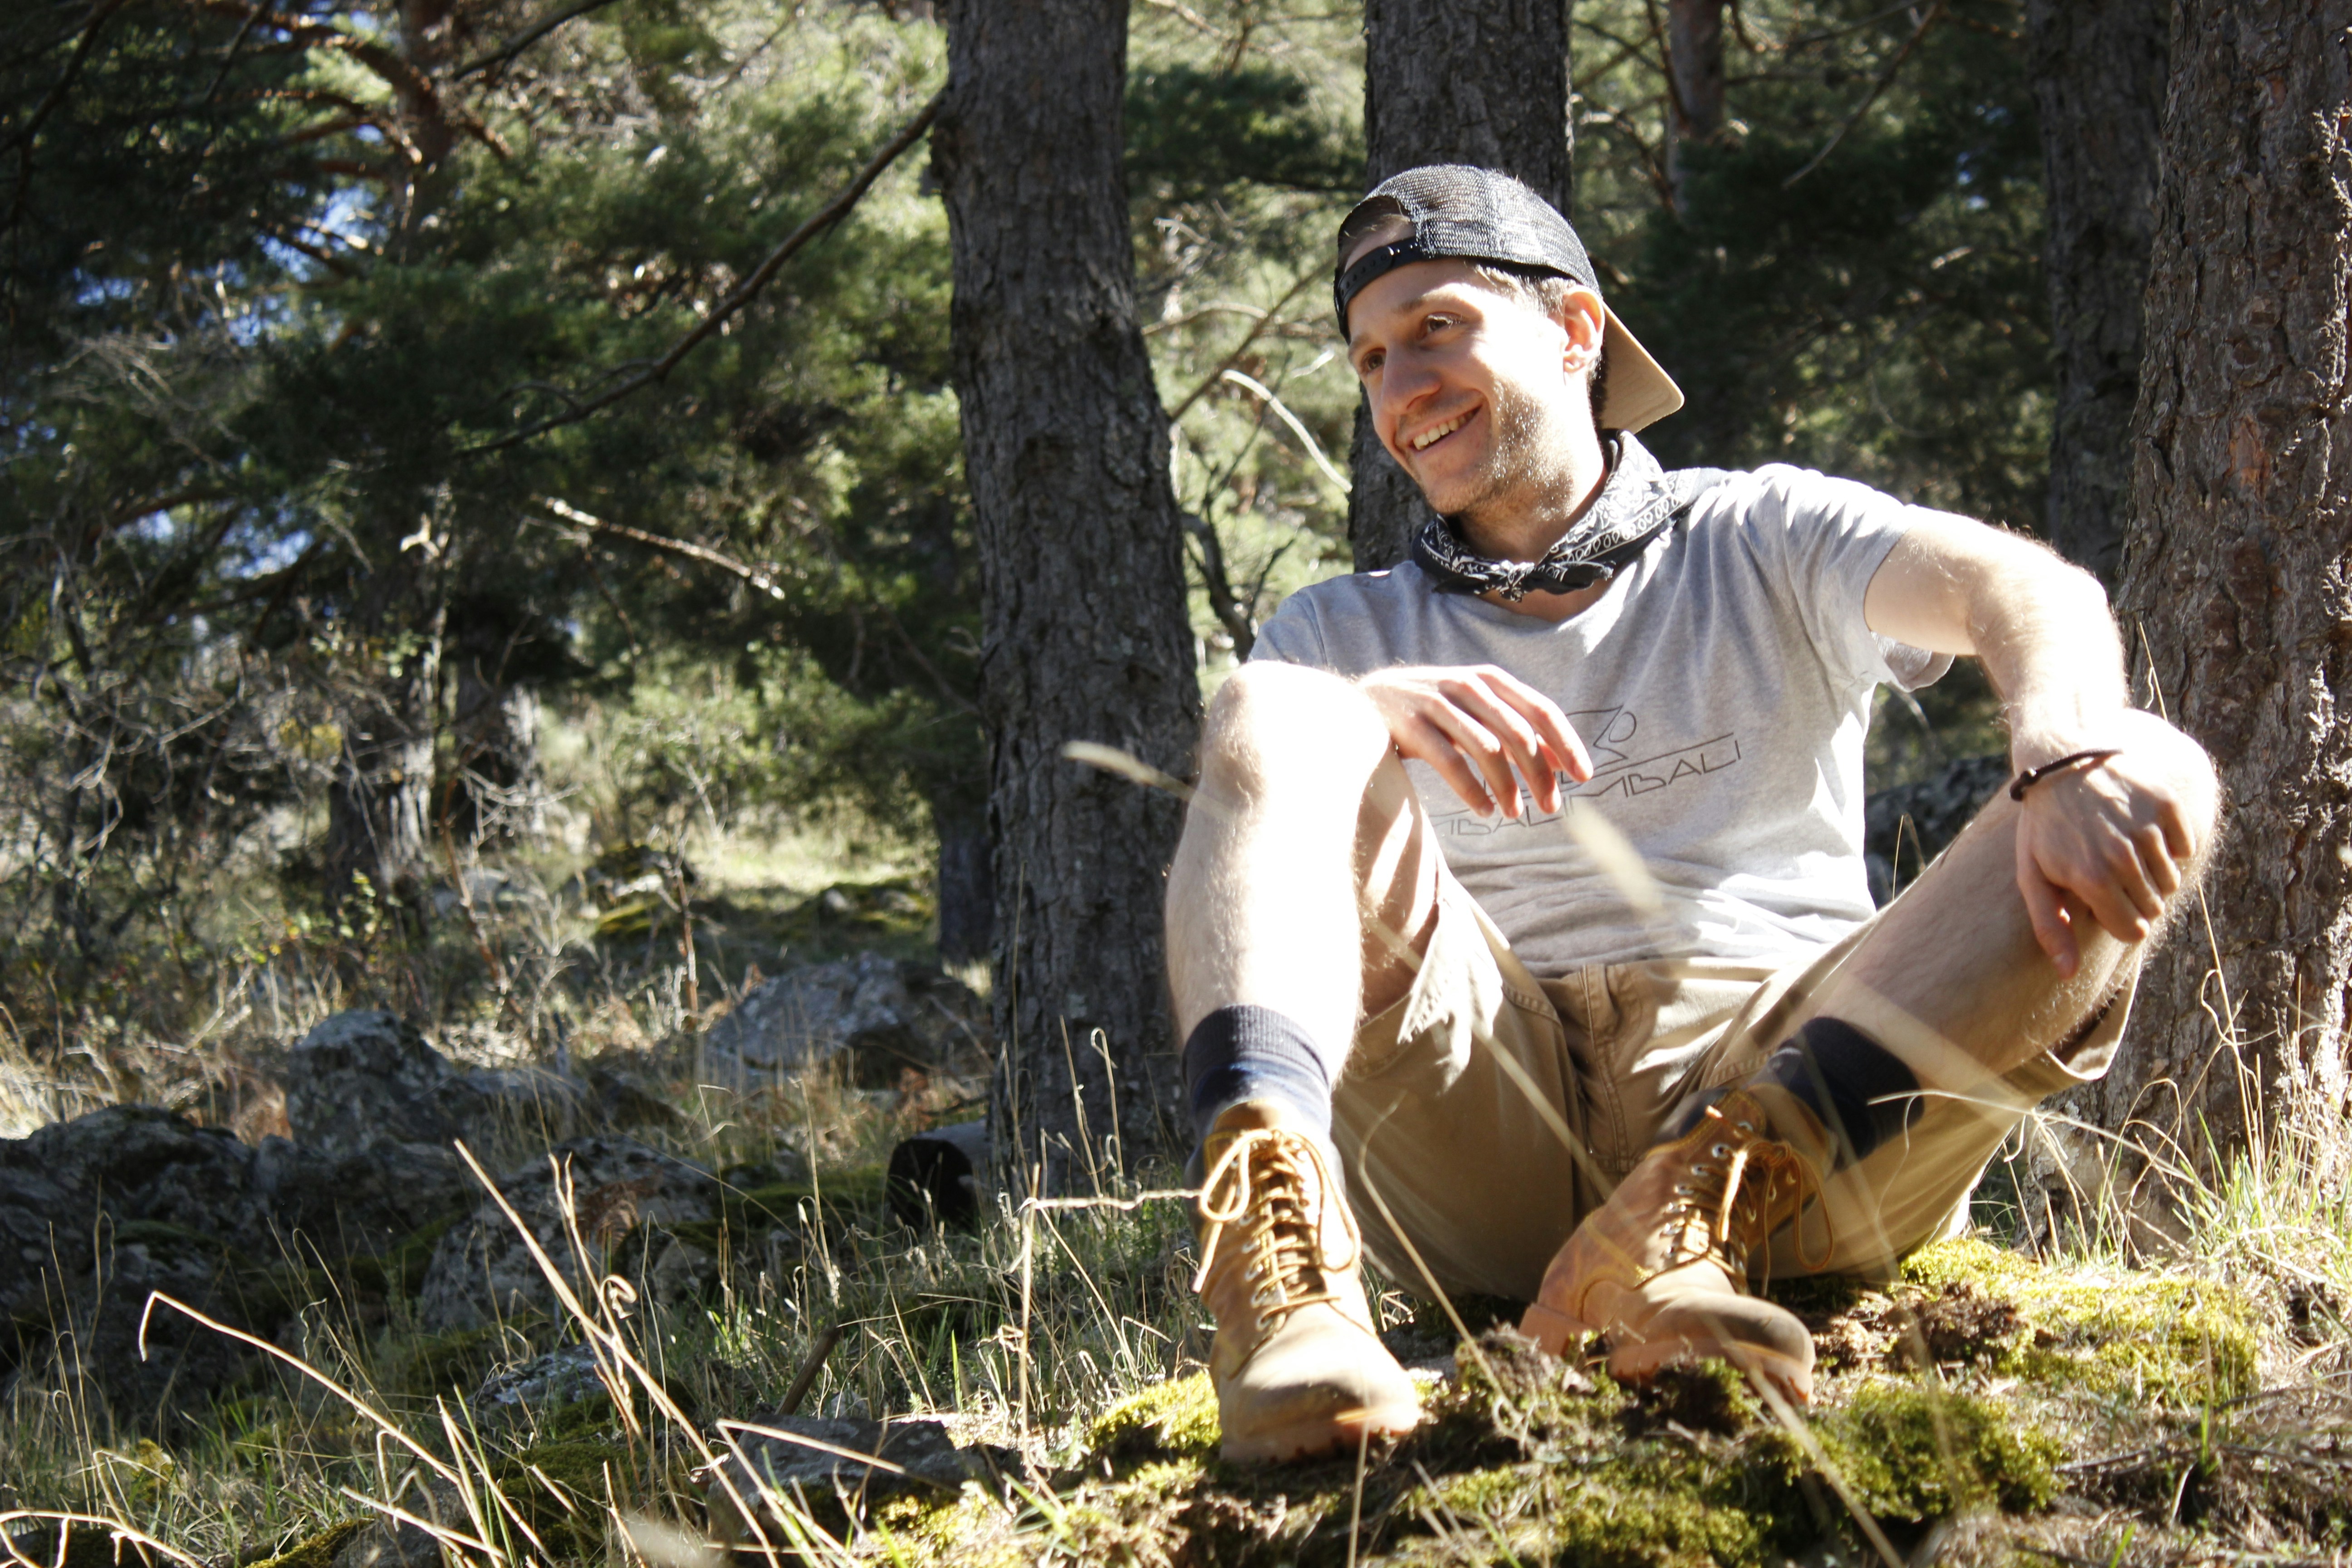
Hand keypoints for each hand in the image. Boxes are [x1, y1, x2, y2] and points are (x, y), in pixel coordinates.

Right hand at [1358, 665, 1592, 817]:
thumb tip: (1561, 760)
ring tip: (1513, 813)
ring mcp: (1437, 703)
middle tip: (1549, 807)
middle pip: (1519, 734)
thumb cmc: (1432, 712)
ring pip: (1487, 749)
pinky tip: (1484, 810)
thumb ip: (1514, 730)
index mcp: (1489, 679)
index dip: (1566, 743)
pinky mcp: (1411, 725)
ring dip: (1507, 787)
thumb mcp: (1477, 712)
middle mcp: (1467, 685)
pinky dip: (1472, 791)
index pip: (1541, 710)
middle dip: (1539, 775)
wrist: (1367, 700)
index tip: (1584, 776)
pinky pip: (1450, 762)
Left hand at [2013, 751, 2199, 976]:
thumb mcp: (2033, 876)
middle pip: (2154, 906)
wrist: (2061, 762)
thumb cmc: (2044, 825)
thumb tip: (2066, 974)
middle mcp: (2124, 857)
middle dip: (2134, 897)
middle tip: (2109, 871)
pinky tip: (2140, 828)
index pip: (2133, 929)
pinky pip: (2186, 846)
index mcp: (2092, 880)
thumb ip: (2051, 928)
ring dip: (2152, 872)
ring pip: (2172, 879)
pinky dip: (2170, 843)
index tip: (2104, 902)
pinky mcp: (2166, 805)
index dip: (2120, 921)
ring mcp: (2147, 829)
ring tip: (2122, 848)